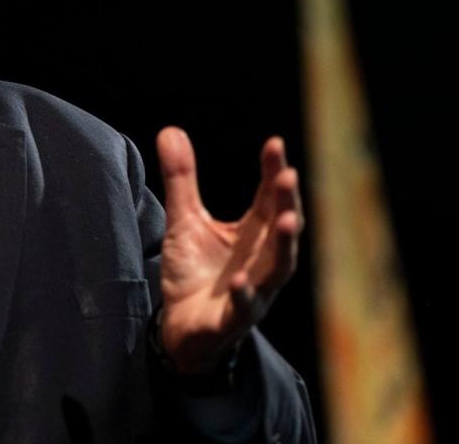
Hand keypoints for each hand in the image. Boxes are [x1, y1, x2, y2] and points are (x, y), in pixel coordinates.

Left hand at [155, 127, 303, 374]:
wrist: (181, 327)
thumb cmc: (194, 272)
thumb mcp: (184, 220)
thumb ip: (181, 179)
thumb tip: (171, 130)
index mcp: (253, 234)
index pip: (268, 198)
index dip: (274, 172)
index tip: (275, 145)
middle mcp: (261, 259)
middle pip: (281, 228)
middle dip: (287, 203)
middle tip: (288, 175)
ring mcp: (254, 290)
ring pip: (278, 267)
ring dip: (283, 244)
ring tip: (284, 220)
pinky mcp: (235, 318)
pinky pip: (245, 307)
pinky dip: (246, 294)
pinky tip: (241, 281)